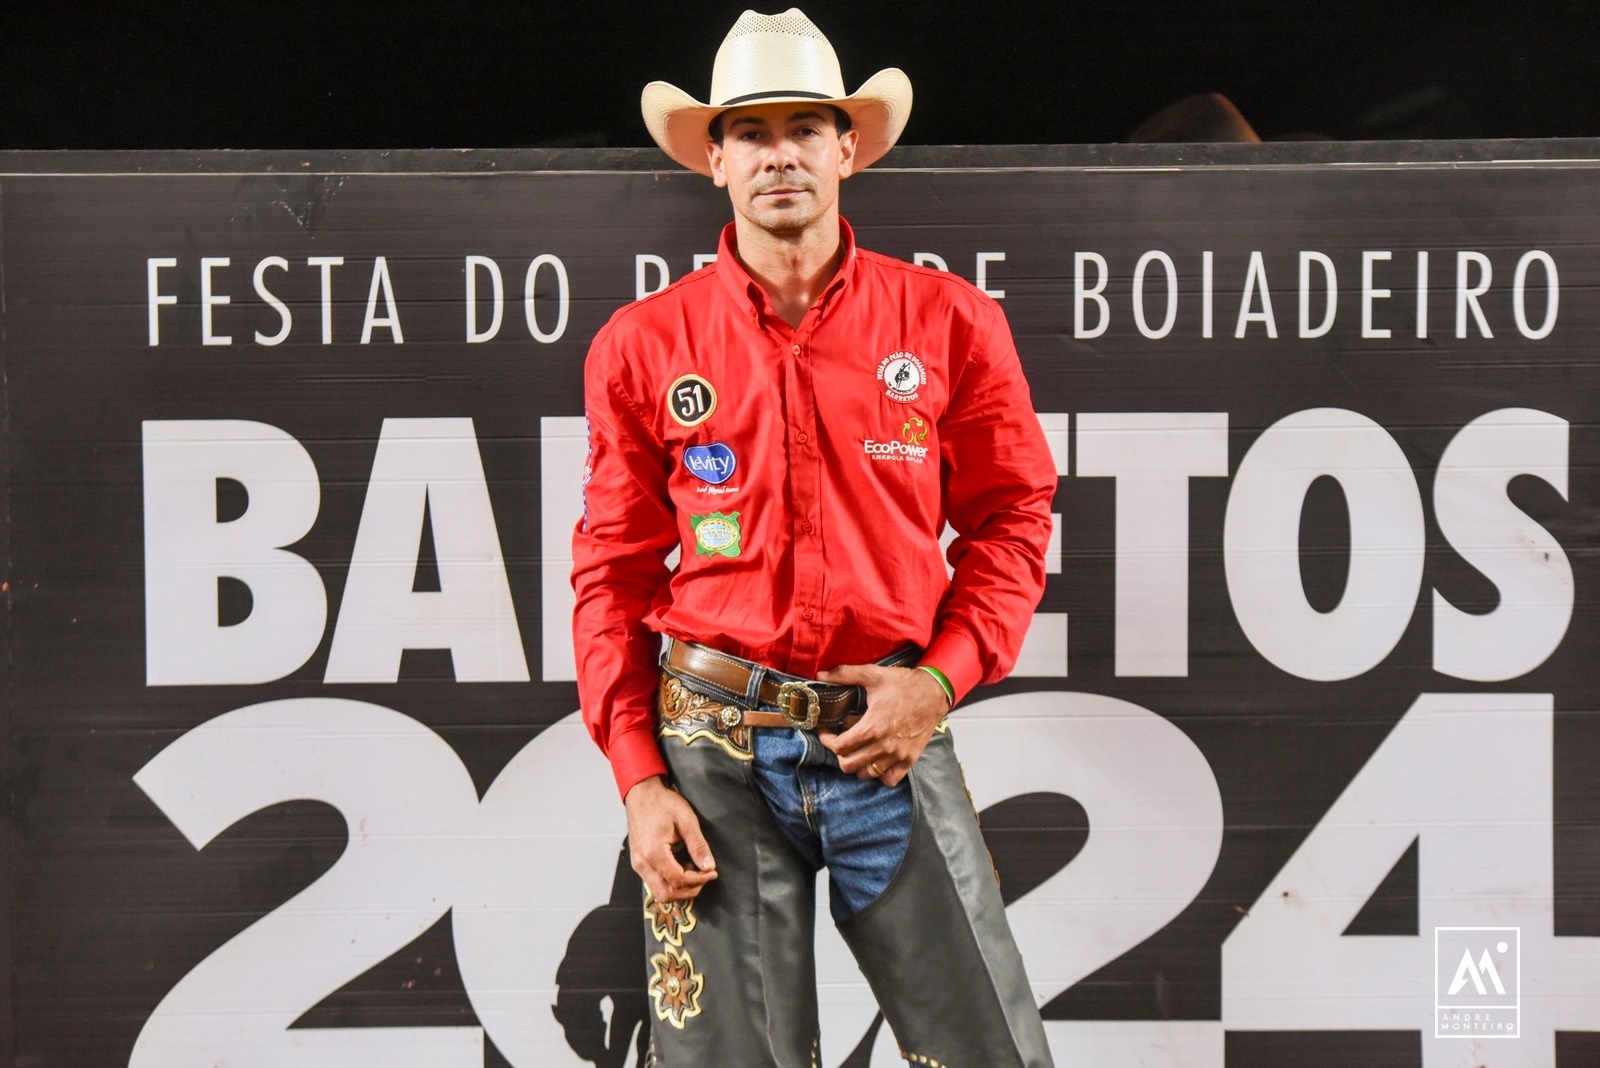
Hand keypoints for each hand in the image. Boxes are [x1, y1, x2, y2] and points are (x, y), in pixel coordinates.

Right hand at [624, 776, 716, 901]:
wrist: (641, 794)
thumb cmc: (661, 803)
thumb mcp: (686, 820)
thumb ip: (698, 845)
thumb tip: (709, 866)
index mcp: (654, 852)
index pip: (678, 880)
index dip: (698, 880)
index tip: (712, 872)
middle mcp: (642, 863)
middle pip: (666, 893)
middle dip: (689, 890)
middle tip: (705, 877)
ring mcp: (638, 864)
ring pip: (659, 891)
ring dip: (679, 889)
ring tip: (694, 873)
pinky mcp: (638, 862)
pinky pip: (653, 882)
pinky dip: (670, 882)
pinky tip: (682, 868)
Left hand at [816, 663, 949, 786]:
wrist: (934, 692)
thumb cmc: (904, 684)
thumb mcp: (873, 674)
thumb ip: (844, 674)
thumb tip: (820, 675)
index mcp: (873, 726)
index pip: (839, 747)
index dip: (827, 740)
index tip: (826, 732)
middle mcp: (884, 745)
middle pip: (848, 765)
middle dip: (839, 754)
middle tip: (840, 741)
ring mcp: (897, 755)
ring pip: (866, 774)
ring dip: (857, 764)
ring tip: (857, 749)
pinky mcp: (909, 759)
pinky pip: (889, 779)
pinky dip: (879, 774)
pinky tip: (876, 760)